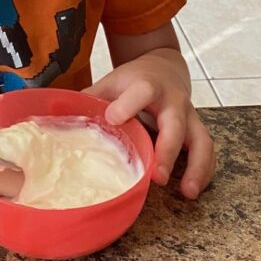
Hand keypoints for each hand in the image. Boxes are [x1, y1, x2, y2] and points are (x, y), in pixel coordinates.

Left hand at [85, 48, 214, 199]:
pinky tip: (192, 190)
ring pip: (201, 141)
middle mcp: (173, 101)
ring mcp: (189, 117)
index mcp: (147, 84)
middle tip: (157, 176)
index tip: (113, 118)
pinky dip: (203, 172)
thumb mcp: (112, 81)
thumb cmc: (134, 79)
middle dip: (168, 150)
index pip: (141, 90)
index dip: (128, 104)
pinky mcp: (198, 131)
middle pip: (175, 124)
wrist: (165, 68)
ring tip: (186, 191)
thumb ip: (91, 97)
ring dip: (196, 167)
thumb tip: (53, 112)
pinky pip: (207, 153)